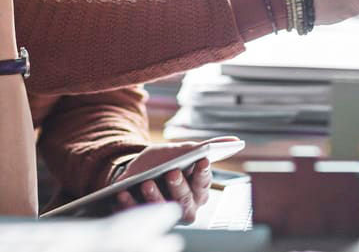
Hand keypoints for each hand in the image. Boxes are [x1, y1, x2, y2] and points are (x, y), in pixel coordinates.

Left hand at [111, 138, 231, 222]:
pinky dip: (130, 202)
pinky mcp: (143, 217)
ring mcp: (165, 214)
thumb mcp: (180, 151)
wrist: (137, 173)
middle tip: (172, 172)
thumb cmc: (164, 162)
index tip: (202, 160)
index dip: (204, 173)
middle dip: (179, 186)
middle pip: (185, 200)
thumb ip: (204, 148)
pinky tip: (124, 191)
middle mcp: (186, 206)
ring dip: (155, 196)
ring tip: (146, 182)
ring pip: (164, 209)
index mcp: (197, 190)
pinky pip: (137, 212)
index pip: (204, 183)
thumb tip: (235, 141)